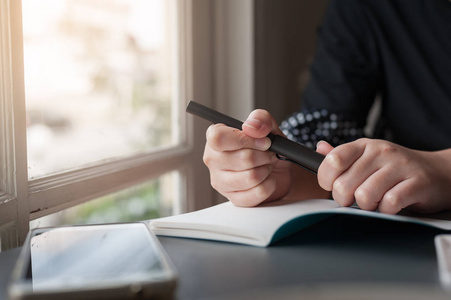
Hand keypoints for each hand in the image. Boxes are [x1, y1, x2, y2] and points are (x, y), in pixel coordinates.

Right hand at [203, 109, 291, 206]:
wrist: (277, 169)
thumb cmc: (266, 146)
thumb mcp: (268, 127)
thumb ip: (261, 119)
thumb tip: (251, 126)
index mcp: (215, 138)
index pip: (218, 137)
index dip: (244, 139)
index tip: (264, 141)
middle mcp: (213, 159)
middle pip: (241, 158)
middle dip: (264, 155)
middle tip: (269, 153)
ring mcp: (220, 182)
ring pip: (251, 177)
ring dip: (267, 169)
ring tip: (267, 165)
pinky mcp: (233, 198)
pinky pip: (258, 193)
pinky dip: (270, 185)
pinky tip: (267, 179)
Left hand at [317, 138, 450, 213]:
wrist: (438, 172)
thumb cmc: (396, 169)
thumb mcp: (367, 158)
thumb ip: (342, 156)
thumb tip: (319, 149)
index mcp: (364, 146)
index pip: (333, 160)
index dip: (326, 179)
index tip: (332, 186)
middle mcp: (381, 152)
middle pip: (344, 184)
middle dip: (345, 199)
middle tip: (355, 199)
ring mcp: (399, 166)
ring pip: (364, 195)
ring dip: (367, 206)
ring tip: (375, 201)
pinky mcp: (416, 183)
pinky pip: (389, 203)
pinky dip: (386, 210)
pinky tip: (391, 204)